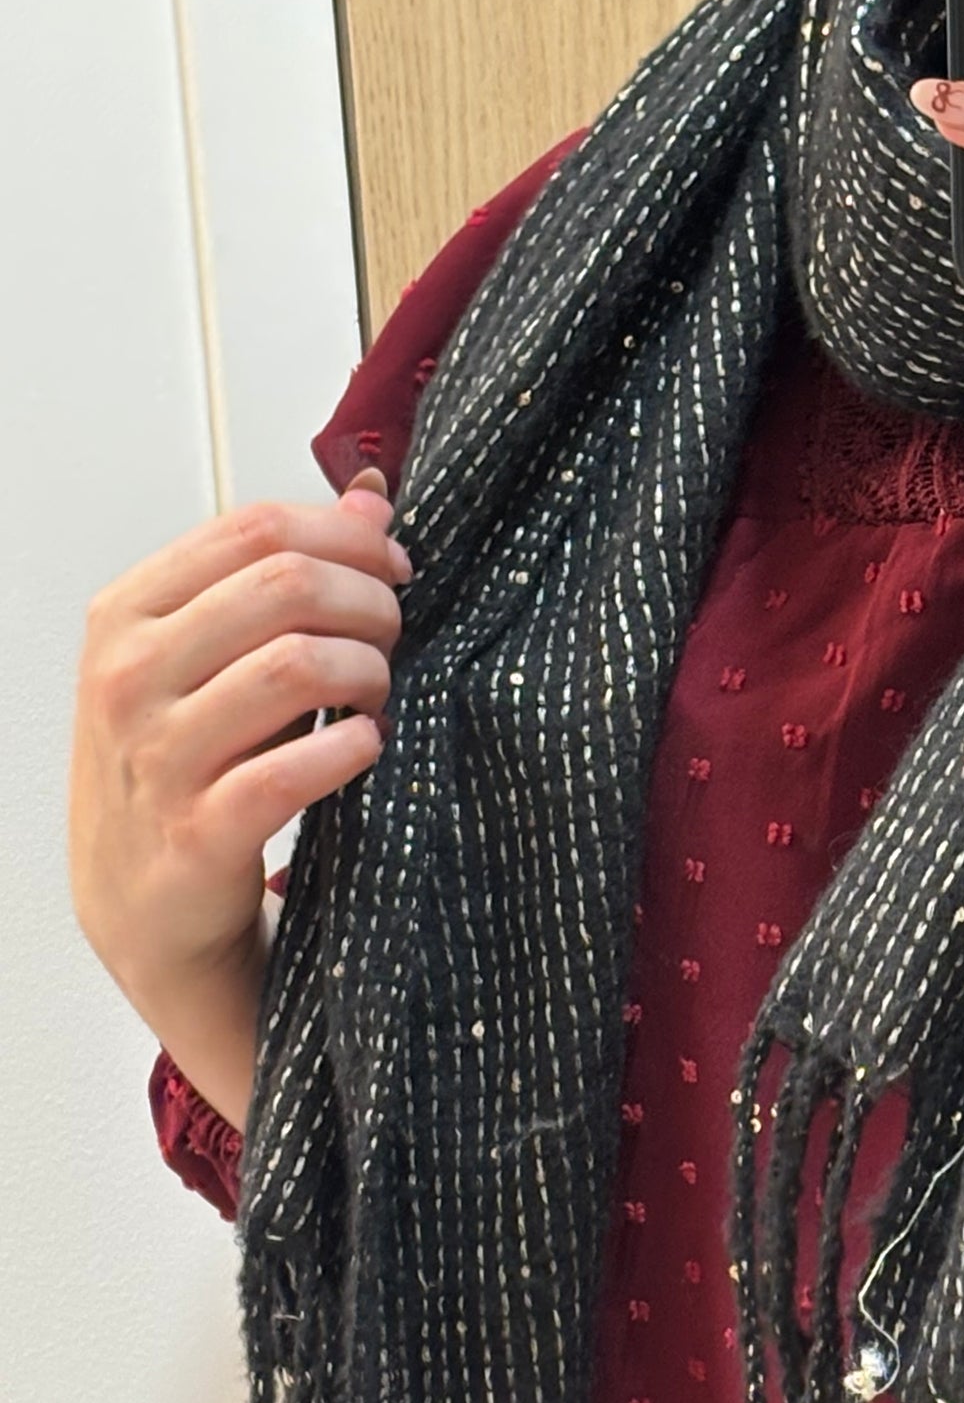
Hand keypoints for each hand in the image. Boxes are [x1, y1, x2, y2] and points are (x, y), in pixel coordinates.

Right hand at [69, 468, 408, 1112]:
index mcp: (126, 615)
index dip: (347, 538)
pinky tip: (369, 747)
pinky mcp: (197, 831)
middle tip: (397, 637)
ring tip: (380, 694)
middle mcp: (128, 675)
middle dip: (369, 601)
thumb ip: (283, 576)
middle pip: (284, 584)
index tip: (394, 568)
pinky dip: (353, 750)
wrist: (141, 905)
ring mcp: (155, 755)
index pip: (254, 529)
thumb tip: (375, 496)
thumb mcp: (212, 660)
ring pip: (298, 664)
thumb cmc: (186, 766)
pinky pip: (295, 770)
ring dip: (369, 672)